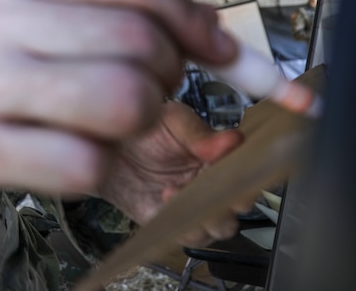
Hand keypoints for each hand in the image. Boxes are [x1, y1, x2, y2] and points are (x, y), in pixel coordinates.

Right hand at [0, 0, 237, 230]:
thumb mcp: (27, 2)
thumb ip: (109, 5)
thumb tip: (216, 34)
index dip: (189, 15)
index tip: (218, 47)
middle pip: (135, 40)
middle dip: (169, 72)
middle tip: (154, 85)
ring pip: (121, 100)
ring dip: (142, 118)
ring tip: (118, 116)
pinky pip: (86, 161)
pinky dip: (103, 162)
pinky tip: (80, 148)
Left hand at [98, 100, 245, 245]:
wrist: (106, 147)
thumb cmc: (144, 130)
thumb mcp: (172, 121)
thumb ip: (200, 134)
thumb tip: (234, 140)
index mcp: (220, 158)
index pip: (248, 172)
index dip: (249, 175)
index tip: (240, 170)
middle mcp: (211, 186)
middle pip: (239, 205)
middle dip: (233, 202)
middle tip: (218, 189)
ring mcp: (192, 206)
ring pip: (219, 227)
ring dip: (209, 216)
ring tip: (183, 191)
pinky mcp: (169, 222)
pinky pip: (186, 235)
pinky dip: (182, 223)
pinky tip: (167, 197)